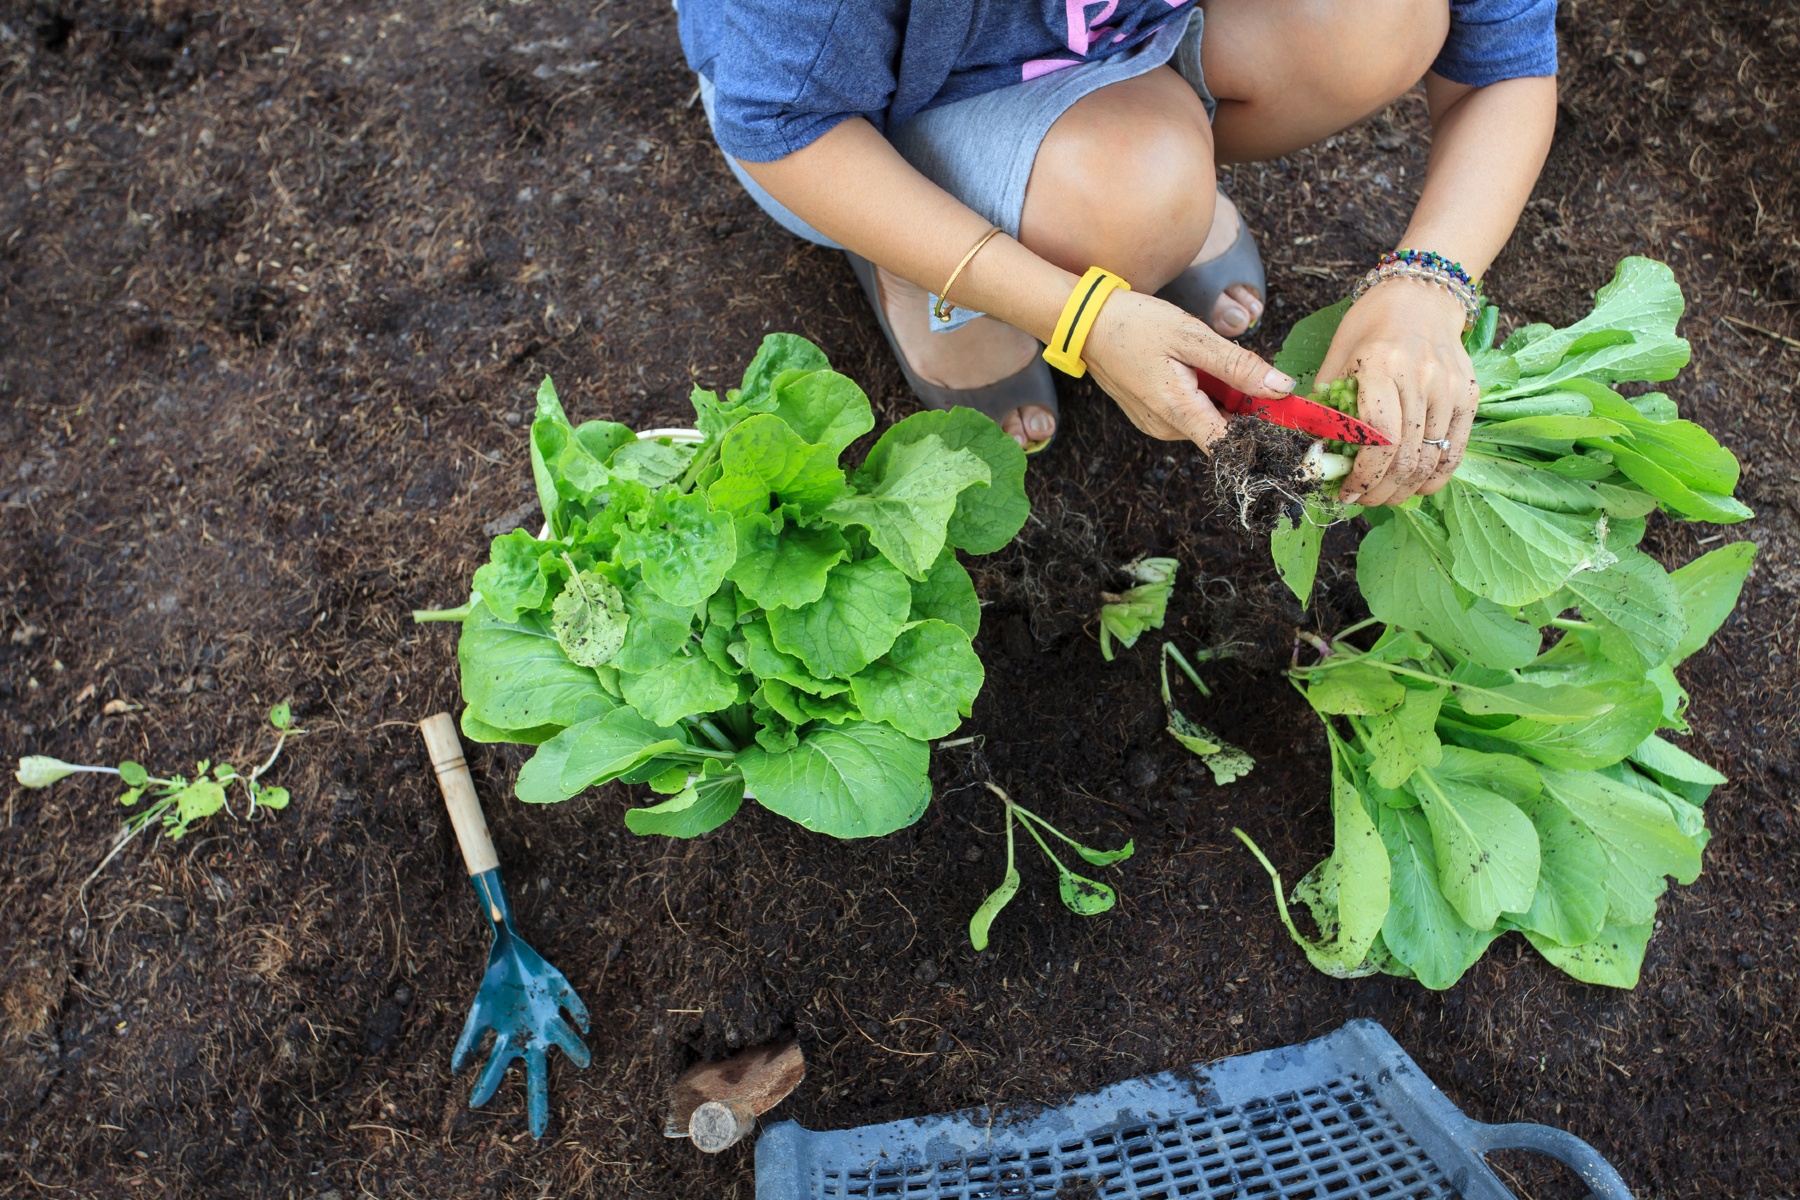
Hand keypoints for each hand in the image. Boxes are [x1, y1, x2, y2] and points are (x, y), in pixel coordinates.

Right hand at [1082, 290, 1294, 447]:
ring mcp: (1157, 426)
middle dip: (1243, 404)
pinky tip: (1188, 369)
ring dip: (1221, 397)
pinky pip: (1190, 414)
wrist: (1085, 323)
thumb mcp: (1191, 336)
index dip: (1265, 436)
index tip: (1288, 417)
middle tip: (1239, 366)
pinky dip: (1202, 396)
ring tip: (1203, 361)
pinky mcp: (1151, 418)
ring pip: (1208, 420)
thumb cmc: (1134, 324)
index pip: (1234, 446)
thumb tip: (1282, 388)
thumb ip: (1238, 365)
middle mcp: (1167, 429)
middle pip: (1225, 430)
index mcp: (1179, 412)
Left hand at [1321, 279, 1477, 505]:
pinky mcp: (1469, 395)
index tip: (1346, 492)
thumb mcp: (1337, 360)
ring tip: (1384, 496)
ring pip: (1430, 459)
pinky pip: (1456, 449)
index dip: (1362, 476)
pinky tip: (1415, 486)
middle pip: (1405, 456)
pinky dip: (1435, 476)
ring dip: (1404, 489)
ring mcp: (1450, 388)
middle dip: (1380, 490)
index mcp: (1381, 367)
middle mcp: (1421, 378)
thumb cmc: (1369, 328)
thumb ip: (1327, 409)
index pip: (1379, 439)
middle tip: (1362, 500)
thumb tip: (1316, 456)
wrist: (1420, 296)